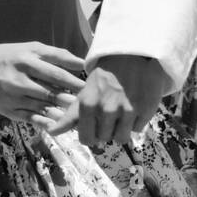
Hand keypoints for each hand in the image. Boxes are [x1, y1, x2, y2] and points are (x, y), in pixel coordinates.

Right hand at [0, 41, 85, 122]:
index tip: (90, 86)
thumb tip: (82, 62)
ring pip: (43, 108)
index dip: (74, 82)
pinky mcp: (8, 111)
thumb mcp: (30, 48)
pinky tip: (61, 125)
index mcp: (26, 61)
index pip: (56, 74)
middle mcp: (19, 80)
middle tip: (90, 104)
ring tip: (81, 117)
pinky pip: (32, 118)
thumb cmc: (9, 55)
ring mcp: (13, 98)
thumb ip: (56, 54)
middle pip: (51, 93)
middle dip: (72, 100)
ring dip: (63, 114)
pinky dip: (47, 122)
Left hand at [51, 55, 167, 145]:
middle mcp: (107, 109)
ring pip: (121, 138)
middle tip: (109, 113)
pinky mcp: (145, 110)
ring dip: (121, 129)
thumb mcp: (84, 93)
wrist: (132, 57)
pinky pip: (137, 129)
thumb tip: (51, 132)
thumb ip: (69, 116)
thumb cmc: (105, 77)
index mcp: (88, 105)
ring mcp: (128, 110)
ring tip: (121, 112)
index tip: (93, 128)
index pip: (86, 139)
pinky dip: (135, 121)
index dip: (90, 136)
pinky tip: (133, 106)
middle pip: (104, 139)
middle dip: (106, 130)